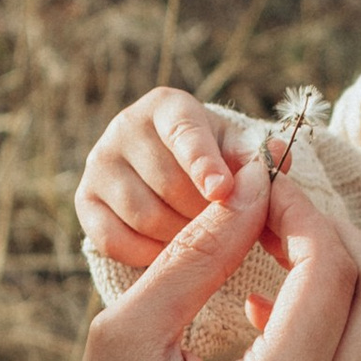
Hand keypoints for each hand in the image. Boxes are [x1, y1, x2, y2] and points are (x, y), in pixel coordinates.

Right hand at [14, 151, 360, 360]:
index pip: (332, 269)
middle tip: (278, 220)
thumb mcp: (124, 346)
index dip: (302, 214)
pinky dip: (338, 345)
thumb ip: (195, 256)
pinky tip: (277, 334)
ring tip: (274, 269)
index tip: (260, 192)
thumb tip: (247, 185)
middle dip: (337, 241)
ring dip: (344, 290)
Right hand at [77, 87, 255, 267]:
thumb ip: (256, 158)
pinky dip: (146, 255)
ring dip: (179, 238)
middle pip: (168, 183)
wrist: (170, 173)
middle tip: (224, 230)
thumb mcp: (237, 152)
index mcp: (168, 106)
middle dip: (202, 214)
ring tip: (201, 241)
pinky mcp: (84, 200)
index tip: (221, 191)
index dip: (203, 163)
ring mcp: (99, 162)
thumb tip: (276, 155)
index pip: (184, 131)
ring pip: (144, 215)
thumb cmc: (214, 161)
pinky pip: (114, 239)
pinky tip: (169, 254)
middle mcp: (126, 126)